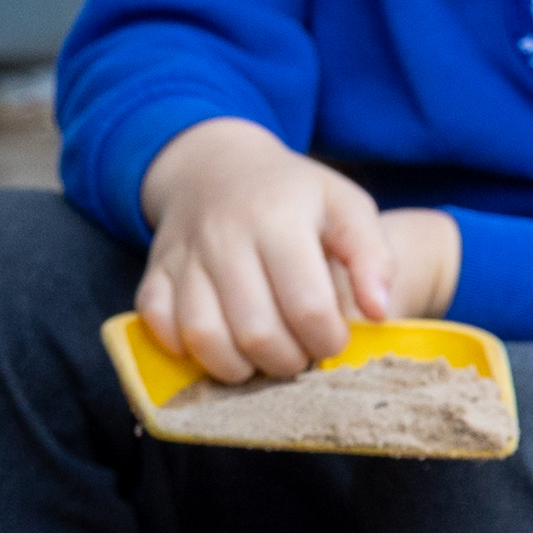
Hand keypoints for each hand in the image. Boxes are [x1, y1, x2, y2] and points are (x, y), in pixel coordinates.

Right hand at [133, 119, 462, 382]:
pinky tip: (218, 343)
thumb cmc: (292, 194)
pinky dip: (186, 348)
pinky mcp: (154, 271)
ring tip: (260, 358)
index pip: (308, 306)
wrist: (214, 166)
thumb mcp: (344, 204)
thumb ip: (372, 256)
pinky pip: (159, 325)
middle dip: (287, 362)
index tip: (334, 340)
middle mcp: (225, 236)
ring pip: (203, 337)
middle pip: (256, 332)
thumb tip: (378, 313)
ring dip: (237, 367)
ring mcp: (183, 255)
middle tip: (299, 355)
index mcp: (279, 218)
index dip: (328, 340)